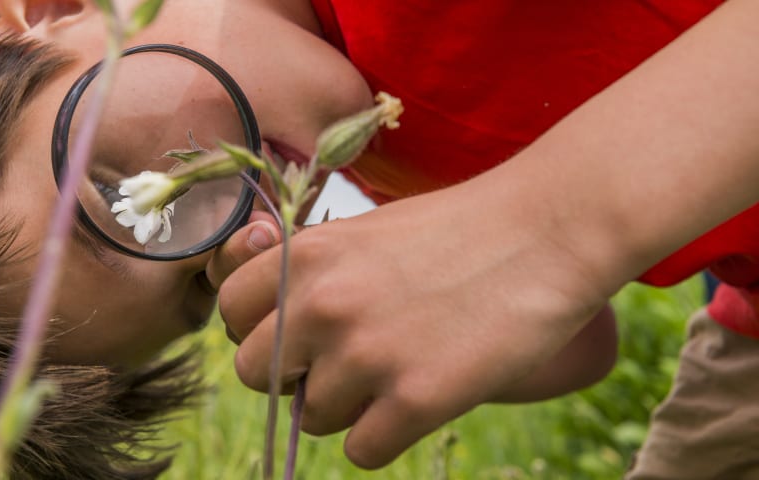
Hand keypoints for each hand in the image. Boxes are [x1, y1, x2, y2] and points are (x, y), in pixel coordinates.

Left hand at [219, 176, 611, 468]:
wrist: (547, 231)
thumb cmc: (458, 227)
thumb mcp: (367, 231)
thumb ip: (311, 273)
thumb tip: (276, 325)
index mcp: (305, 257)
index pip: (230, 315)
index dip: (262, 327)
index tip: (299, 331)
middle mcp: (323, 306)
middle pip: (256, 374)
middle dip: (294, 373)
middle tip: (344, 361)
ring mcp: (367, 355)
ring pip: (310, 418)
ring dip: (346, 405)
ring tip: (394, 373)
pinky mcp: (416, 400)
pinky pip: (362, 451)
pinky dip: (385, 434)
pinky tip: (417, 400)